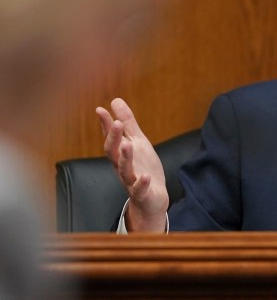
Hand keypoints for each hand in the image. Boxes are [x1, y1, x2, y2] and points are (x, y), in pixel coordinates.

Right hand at [96, 98, 167, 231]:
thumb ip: (128, 124)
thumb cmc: (143, 168)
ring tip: (128, 145)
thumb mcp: (138, 143)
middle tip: (117, 123)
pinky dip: (141, 183)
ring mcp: (131, 181)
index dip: (106, 124)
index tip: (100, 109)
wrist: (153, 199)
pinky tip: (145, 176)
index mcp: (121, 154)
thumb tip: (115, 100)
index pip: (111, 137)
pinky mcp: (142, 194)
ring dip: (125, 158)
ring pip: (124, 170)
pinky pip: (139, 190)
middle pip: (112, 153)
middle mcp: (122, 167)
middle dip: (113, 139)